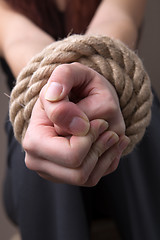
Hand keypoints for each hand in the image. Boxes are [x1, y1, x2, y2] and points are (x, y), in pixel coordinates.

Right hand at [23, 63, 128, 185]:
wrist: (71, 99)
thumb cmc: (71, 88)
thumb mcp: (68, 73)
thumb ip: (61, 80)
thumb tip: (59, 103)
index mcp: (35, 140)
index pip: (71, 154)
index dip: (91, 135)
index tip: (98, 119)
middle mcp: (40, 161)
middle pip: (80, 173)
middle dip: (99, 147)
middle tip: (106, 126)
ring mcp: (55, 171)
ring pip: (88, 178)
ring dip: (105, 153)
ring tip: (112, 134)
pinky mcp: (69, 174)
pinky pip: (96, 176)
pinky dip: (108, 159)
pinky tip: (112, 142)